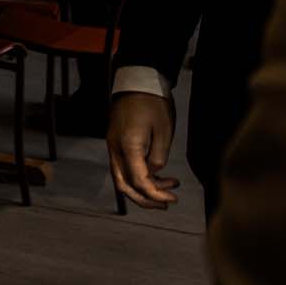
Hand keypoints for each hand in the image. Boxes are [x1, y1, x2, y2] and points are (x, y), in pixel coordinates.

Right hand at [107, 92, 179, 208]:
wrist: (136, 81)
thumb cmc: (153, 103)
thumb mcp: (163, 131)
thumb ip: (158, 156)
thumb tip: (154, 172)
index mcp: (128, 146)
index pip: (139, 181)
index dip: (156, 195)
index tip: (172, 198)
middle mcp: (115, 149)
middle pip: (124, 186)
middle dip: (145, 199)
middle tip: (166, 204)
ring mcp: (113, 145)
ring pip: (122, 178)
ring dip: (143, 188)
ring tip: (169, 186)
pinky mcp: (116, 141)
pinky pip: (123, 166)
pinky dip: (139, 175)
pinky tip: (158, 173)